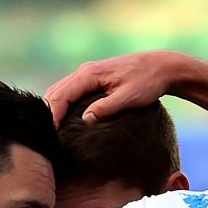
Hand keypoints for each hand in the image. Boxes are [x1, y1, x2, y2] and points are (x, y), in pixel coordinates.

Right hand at [44, 51, 207, 125]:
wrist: (161, 68)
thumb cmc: (147, 82)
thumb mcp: (128, 98)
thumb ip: (106, 108)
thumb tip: (85, 120)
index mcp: (89, 75)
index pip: (61, 96)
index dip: (52, 116)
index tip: (49, 136)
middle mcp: (84, 73)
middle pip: (55, 93)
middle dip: (47, 114)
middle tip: (45, 139)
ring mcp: (87, 75)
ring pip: (60, 92)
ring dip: (53, 111)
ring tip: (51, 133)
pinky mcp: (92, 81)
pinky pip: (70, 93)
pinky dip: (62, 106)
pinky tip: (63, 123)